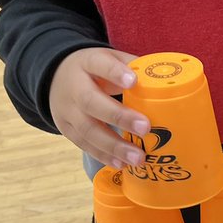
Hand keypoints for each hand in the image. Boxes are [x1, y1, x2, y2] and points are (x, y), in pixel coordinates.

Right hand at [48, 47, 148, 168]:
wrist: (57, 78)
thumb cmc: (97, 70)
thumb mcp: (110, 58)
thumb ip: (133, 66)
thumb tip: (165, 79)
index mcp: (87, 63)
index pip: (99, 64)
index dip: (115, 73)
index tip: (133, 80)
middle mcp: (73, 86)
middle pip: (91, 101)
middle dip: (118, 116)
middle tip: (144, 128)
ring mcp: (67, 110)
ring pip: (87, 129)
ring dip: (113, 146)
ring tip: (138, 157)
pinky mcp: (66, 129)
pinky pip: (83, 144)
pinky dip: (103, 155)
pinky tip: (122, 164)